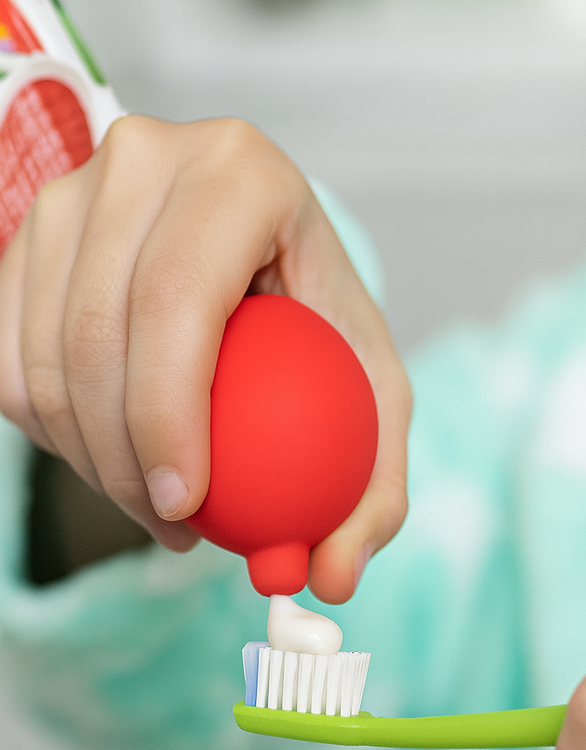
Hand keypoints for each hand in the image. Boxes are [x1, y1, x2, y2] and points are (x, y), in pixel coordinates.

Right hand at [0, 115, 409, 599]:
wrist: (268, 258)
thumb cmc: (323, 322)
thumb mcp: (376, 398)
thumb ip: (372, 491)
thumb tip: (330, 581)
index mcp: (240, 173)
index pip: (177, 300)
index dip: (166, 416)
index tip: (187, 506)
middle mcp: (145, 160)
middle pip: (96, 332)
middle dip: (122, 462)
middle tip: (174, 525)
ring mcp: (73, 192)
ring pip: (44, 357)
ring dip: (89, 460)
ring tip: (156, 503)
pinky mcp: (26, 237)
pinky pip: (10, 363)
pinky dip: (55, 433)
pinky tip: (114, 459)